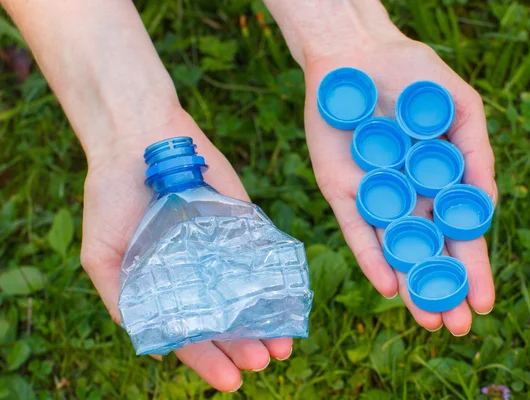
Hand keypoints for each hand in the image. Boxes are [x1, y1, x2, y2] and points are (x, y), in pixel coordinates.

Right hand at [79, 109, 292, 391]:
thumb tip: (157, 349)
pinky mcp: (243, 225)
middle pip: (226, 320)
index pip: (189, 334)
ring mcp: (222, 250)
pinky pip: (263, 256)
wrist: (140, 137)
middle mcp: (195, 275)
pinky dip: (276, 279)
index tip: (231, 381)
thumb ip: (125, 301)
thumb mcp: (102, 256)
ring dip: (266, 321)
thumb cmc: (112, 197)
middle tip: (263, 362)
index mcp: (163, 288)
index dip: (209, 360)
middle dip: (244, 345)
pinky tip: (287, 299)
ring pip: (249, 295)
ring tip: (282, 345)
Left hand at [302, 34, 496, 334]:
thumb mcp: (461, 110)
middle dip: (442, 289)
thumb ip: (478, 157)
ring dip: (410, 283)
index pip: (457, 235)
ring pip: (393, 248)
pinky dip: (371, 254)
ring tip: (425, 318)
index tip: (482, 303)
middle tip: (455, 327)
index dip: (471, 269)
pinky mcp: (340, 189)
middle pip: (426, 251)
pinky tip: (387, 284)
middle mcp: (407, 196)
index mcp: (438, 182)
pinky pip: (356, 228)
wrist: (359, 53)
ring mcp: (374, 196)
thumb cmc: (415, 75)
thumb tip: (487, 208)